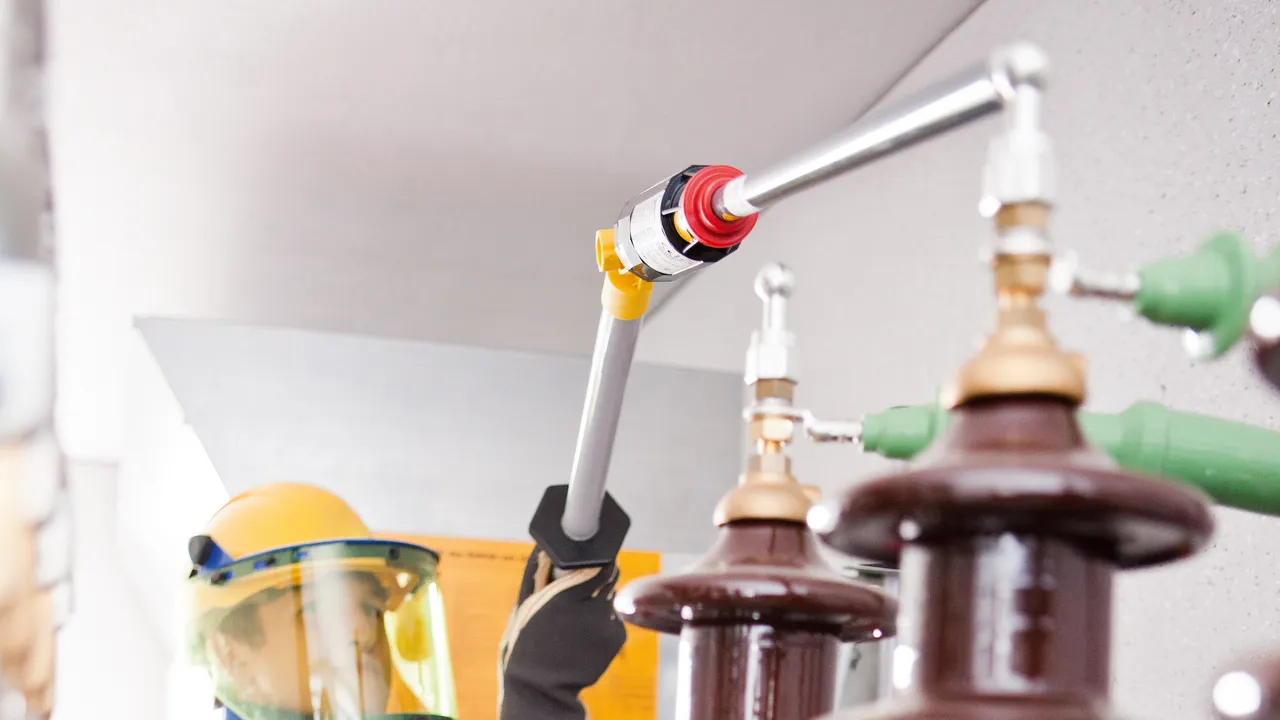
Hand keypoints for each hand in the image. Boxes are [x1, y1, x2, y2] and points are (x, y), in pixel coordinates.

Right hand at [497, 550, 626, 719]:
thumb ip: (537, 573)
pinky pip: (613, 618)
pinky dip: (603, 622)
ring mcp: (608, 622)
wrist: (542, 687)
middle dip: (597, 579)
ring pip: (609, 598)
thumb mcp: (524, 605)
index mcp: (565, 595)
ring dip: (598, 603)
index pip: (598, 563)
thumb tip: (544, 547)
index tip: (591, 559)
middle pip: (608, 577)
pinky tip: (585, 636)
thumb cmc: (527, 644)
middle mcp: (591, 607)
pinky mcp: (617, 636)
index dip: (596, 559)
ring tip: (577, 622)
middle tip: (579, 594)